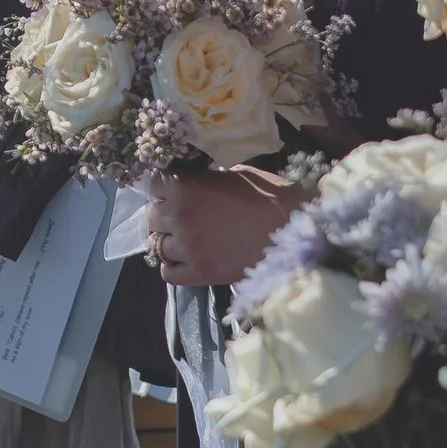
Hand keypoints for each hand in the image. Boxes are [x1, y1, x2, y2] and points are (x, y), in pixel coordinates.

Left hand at [144, 166, 293, 289]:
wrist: (296, 231)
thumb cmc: (270, 196)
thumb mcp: (234, 174)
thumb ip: (204, 180)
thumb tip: (192, 184)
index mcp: (184, 187)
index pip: (151, 185)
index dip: (162, 188)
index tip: (172, 192)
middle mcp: (178, 217)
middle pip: (150, 217)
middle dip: (163, 215)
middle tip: (181, 217)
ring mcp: (186, 247)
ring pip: (156, 246)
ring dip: (168, 241)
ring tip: (186, 240)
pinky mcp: (198, 273)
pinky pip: (167, 273)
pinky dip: (173, 267)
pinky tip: (188, 260)